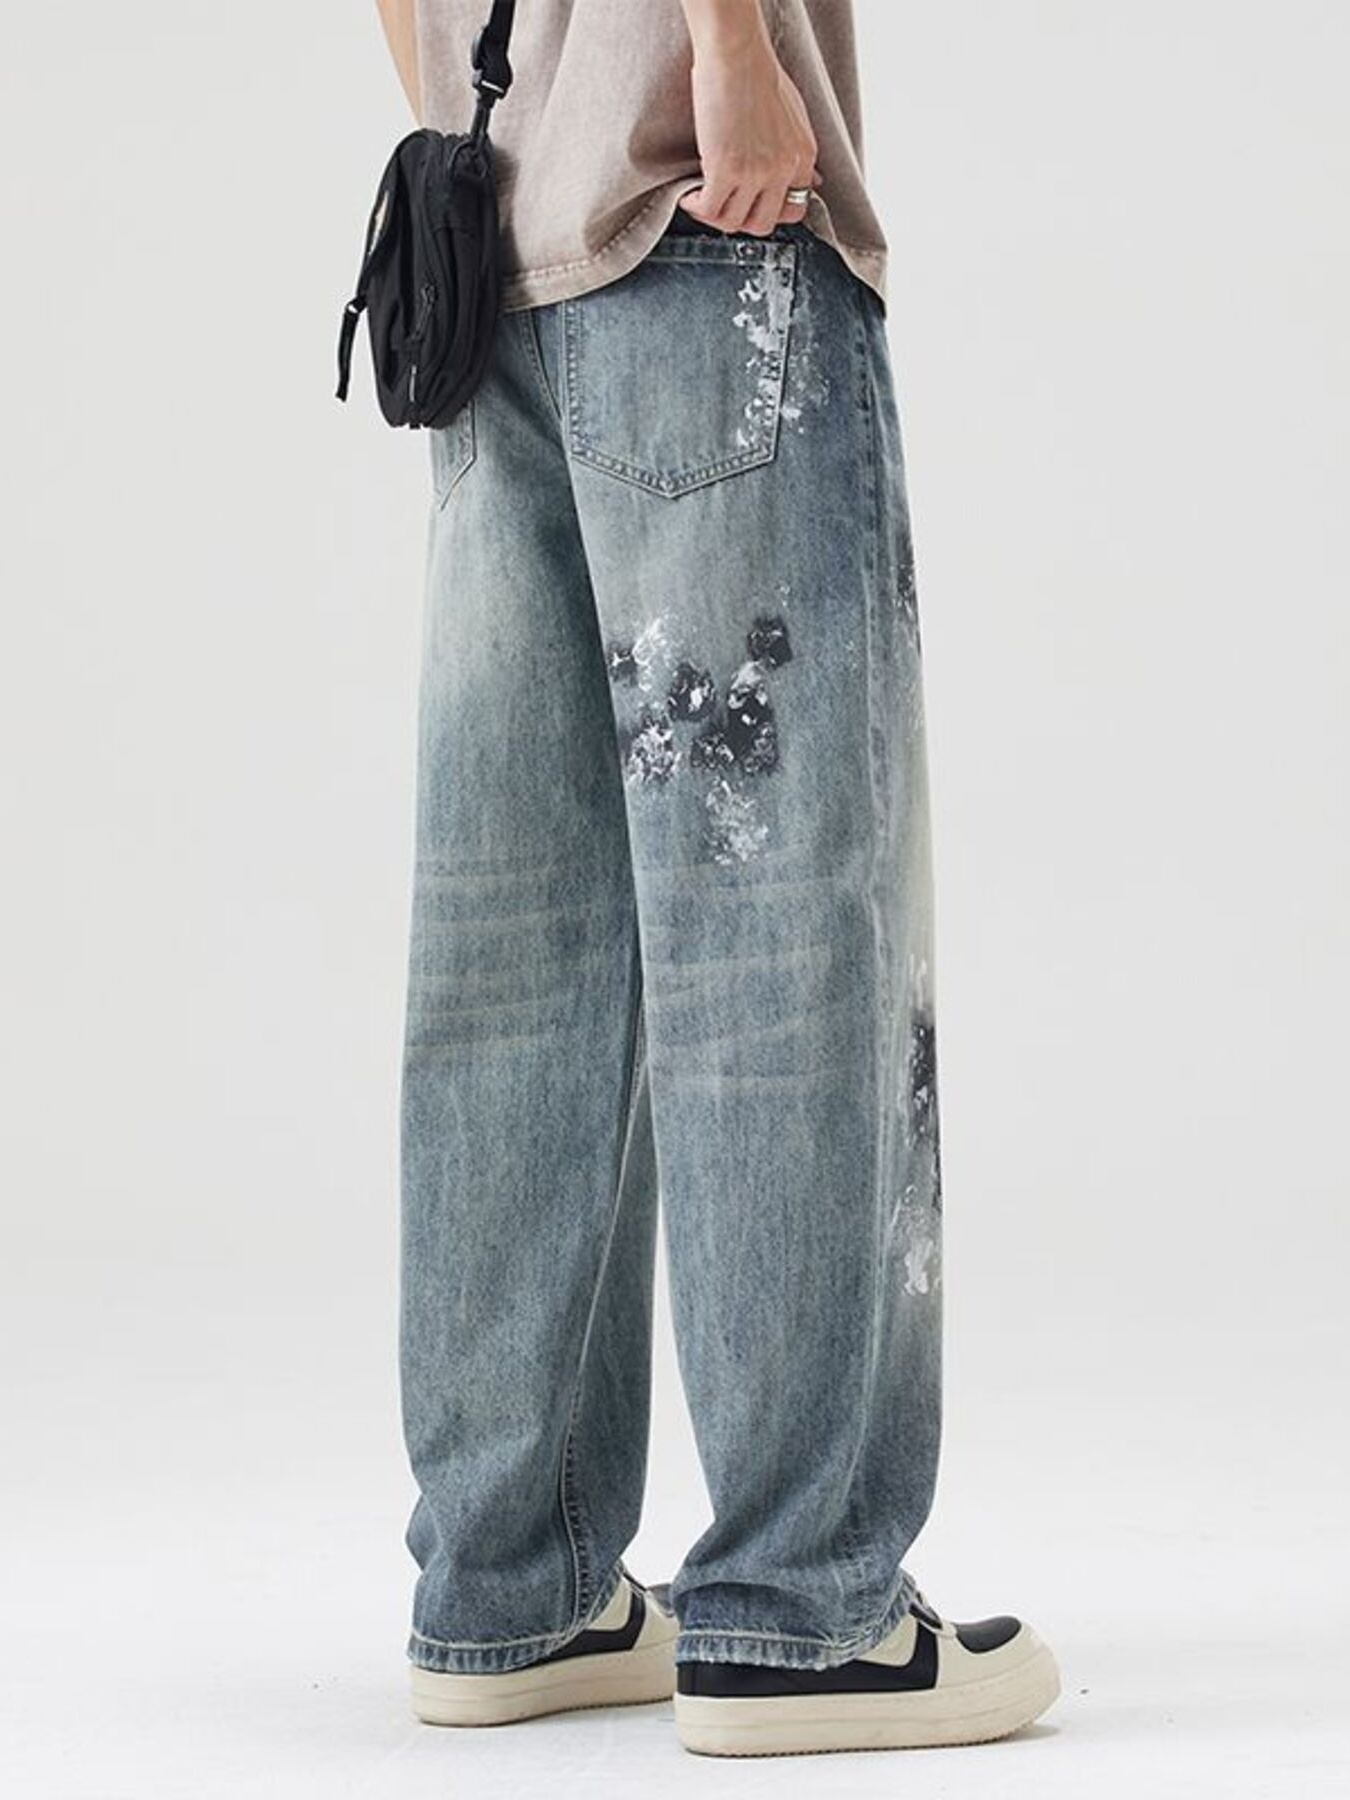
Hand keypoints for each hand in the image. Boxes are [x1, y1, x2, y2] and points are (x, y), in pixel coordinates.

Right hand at [678, 16, 819, 234]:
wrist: (736, 53)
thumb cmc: (759, 74)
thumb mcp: (795, 116)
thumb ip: (800, 154)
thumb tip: (814, 181)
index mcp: (803, 157)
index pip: (794, 211)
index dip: (768, 211)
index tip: (751, 203)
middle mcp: (783, 170)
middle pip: (762, 225)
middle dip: (740, 219)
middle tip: (724, 203)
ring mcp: (755, 173)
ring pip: (732, 221)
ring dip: (713, 214)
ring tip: (702, 195)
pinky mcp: (725, 169)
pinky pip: (709, 209)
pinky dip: (695, 206)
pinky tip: (689, 194)